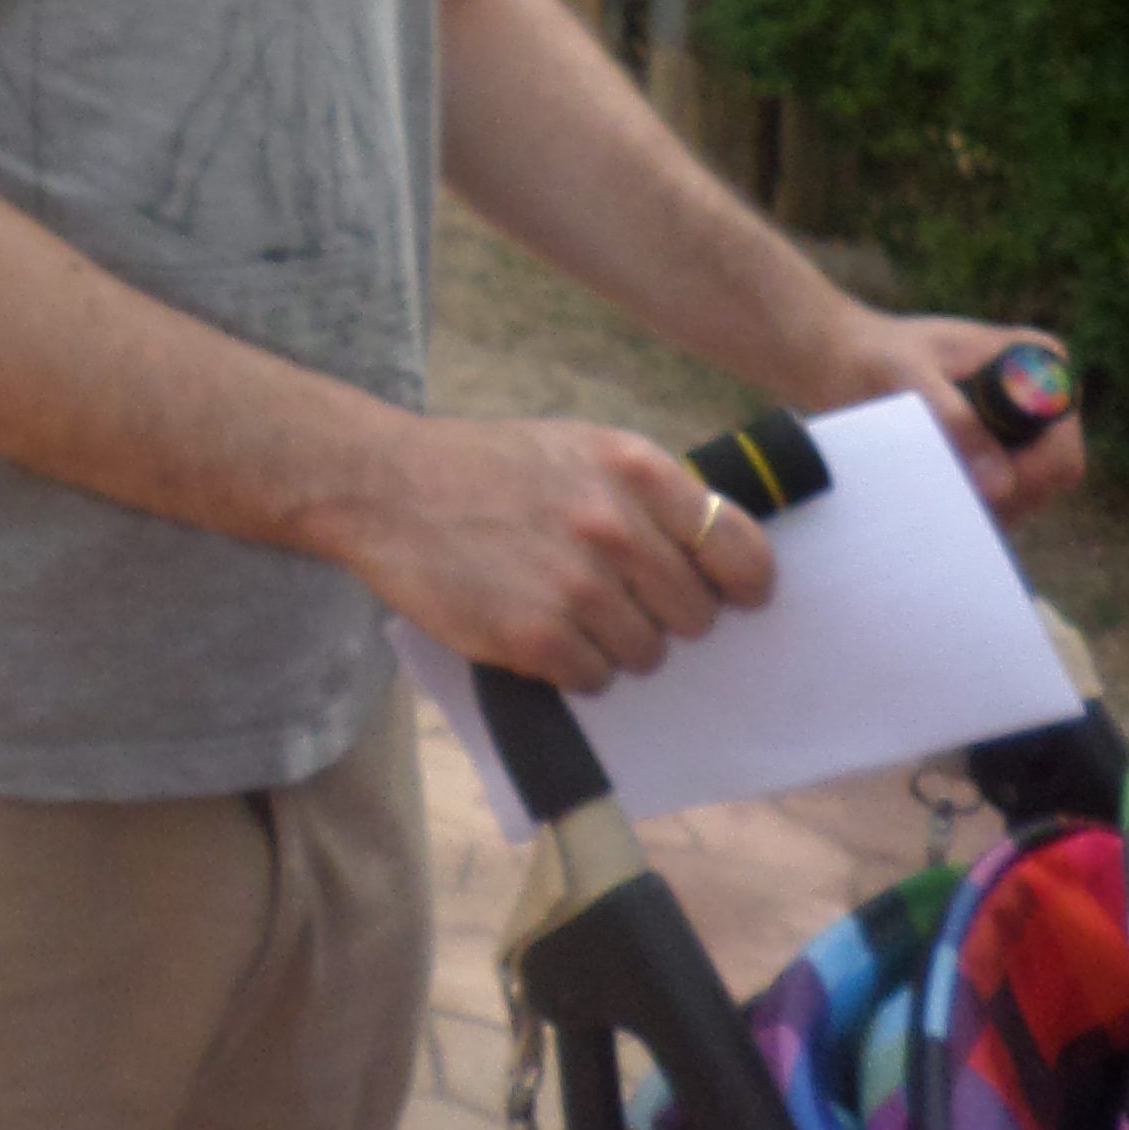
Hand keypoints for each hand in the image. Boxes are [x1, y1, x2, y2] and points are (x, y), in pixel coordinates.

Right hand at [307, 411, 776, 690]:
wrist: (384, 486)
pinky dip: (570, 666)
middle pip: (695, 616)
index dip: (744, 584)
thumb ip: (648, 494)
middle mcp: (613, 526)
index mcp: (634, 468)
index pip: (738, 549)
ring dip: (614, 644)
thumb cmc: (487, 467)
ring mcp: (575, 585)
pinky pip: (594, 681)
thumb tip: (717, 556)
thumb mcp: (577, 448)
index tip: (735, 596)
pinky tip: (534, 627)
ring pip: (647, 655)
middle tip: (616, 596)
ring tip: (563, 606)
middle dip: (664, 615)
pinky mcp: (534, 637)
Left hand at [803, 310, 1087, 525]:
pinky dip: (970, 506)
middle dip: (1001, 494)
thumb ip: (953, 419)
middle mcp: (1044, 400)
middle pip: (1049, 479)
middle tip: (939, 487)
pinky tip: (930, 492)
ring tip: (925, 479)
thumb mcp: (906, 375)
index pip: (1061, 444)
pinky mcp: (1001, 457)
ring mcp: (1026, 433)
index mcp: (1039, 361)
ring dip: (981, 503)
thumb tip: (1001, 484)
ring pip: (1026, 497)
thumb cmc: (873, 353)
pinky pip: (1003, 503)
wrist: (843, 359)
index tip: (972, 484)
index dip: (1027, 476)